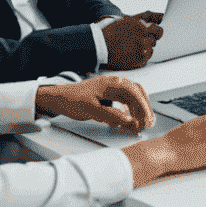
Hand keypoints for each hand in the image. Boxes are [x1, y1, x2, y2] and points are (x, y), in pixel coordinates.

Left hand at [35, 73, 153, 132]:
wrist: (58, 98)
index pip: (134, 92)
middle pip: (136, 93)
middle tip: (147, 123)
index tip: (146, 119)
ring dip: (137, 110)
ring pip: (131, 98)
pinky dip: (127, 111)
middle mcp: (114, 83)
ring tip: (139, 124)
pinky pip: (123, 101)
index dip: (143, 106)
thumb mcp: (91, 110)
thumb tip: (129, 121)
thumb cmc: (72, 100)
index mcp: (112, 82)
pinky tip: (125, 121)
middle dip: (144, 108)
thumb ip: (111, 115)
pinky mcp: (107, 95)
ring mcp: (111, 88)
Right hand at [101, 10, 165, 68]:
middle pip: (154, 42)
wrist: (100, 46)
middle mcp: (144, 39)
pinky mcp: (137, 62)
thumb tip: (162, 16)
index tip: (152, 34)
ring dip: (144, 49)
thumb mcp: (130, 19)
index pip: (159, 31)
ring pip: (150, 51)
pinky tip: (130, 54)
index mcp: (143, 27)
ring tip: (131, 48)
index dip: (155, 33)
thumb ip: (148, 16)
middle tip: (135, 41)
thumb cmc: (113, 31)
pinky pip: (145, 60)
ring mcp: (141, 51)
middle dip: (147, 41)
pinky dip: (140, 58)